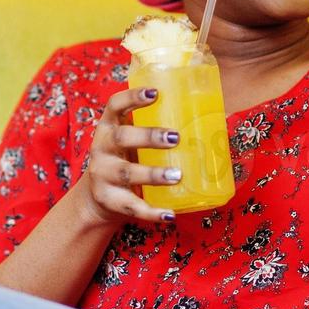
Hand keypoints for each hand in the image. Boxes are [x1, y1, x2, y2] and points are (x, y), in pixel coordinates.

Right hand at [79, 86, 181, 225]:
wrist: (98, 197)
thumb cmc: (126, 159)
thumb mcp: (131, 140)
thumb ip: (154, 128)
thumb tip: (210, 119)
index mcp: (108, 127)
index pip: (115, 105)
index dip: (132, 97)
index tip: (155, 93)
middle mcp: (101, 148)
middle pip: (122, 137)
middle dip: (148, 136)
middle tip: (176, 137)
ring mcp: (102, 175)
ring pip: (128, 173)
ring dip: (153, 174)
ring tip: (177, 175)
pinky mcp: (109, 200)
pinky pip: (131, 206)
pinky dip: (152, 212)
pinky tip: (170, 214)